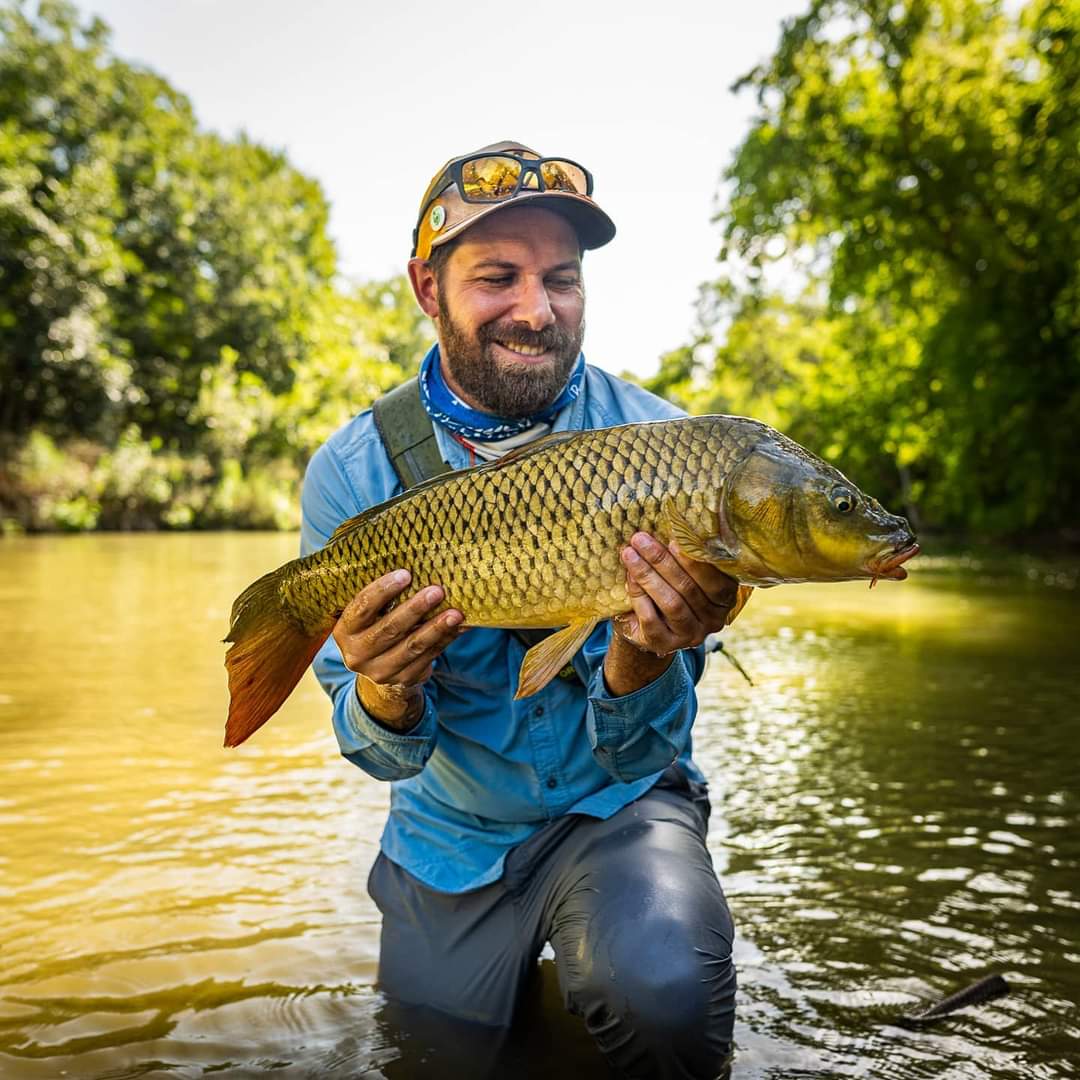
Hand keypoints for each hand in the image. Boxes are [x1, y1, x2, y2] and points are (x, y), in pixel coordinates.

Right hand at [333, 570, 462, 728]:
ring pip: (412, 647)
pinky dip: (445, 640)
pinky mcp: (402, 680)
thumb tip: (417, 565)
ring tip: (455, 613)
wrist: (378, 667)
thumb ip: (381, 596)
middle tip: (437, 590)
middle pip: (389, 629)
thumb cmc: (376, 626)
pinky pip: (427, 658)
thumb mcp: (368, 614)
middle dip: (415, 609)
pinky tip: (459, 627)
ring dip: (436, 628)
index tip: (406, 574)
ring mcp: (379, 671)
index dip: (383, 590)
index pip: (362, 608)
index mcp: (344, 631)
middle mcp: (356, 654)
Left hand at [613, 532, 738, 654]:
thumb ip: (686, 556)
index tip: (673, 538)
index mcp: (725, 599)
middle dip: (662, 560)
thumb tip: (673, 524)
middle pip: (688, 588)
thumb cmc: (669, 589)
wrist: (647, 627)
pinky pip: (651, 619)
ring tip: (629, 554)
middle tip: (640, 539)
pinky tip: (629, 578)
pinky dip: (639, 596)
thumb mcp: (684, 573)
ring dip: (648, 575)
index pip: (716, 581)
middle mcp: (713, 620)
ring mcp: (690, 635)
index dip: (695, 561)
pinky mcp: (665, 644)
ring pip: (671, 603)